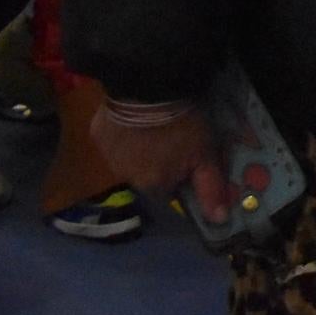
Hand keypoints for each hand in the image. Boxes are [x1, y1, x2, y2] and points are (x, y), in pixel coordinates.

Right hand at [89, 107, 230, 223]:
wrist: (149, 93)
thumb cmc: (182, 127)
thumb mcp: (205, 156)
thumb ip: (210, 189)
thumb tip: (218, 220)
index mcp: (153, 186)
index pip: (168, 186)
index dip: (178, 171)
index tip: (186, 153)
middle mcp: (126, 178)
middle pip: (146, 173)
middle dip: (157, 160)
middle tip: (171, 135)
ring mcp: (107, 156)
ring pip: (127, 157)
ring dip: (138, 146)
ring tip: (152, 124)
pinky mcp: (97, 135)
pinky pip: (111, 137)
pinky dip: (121, 130)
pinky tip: (133, 116)